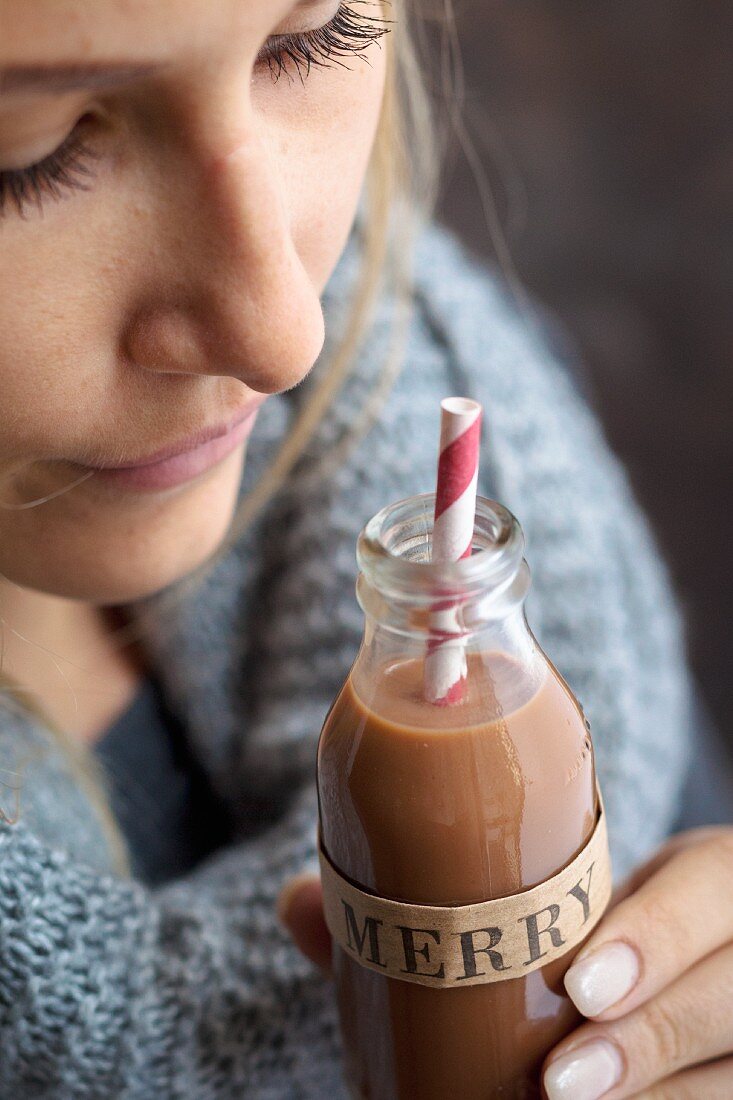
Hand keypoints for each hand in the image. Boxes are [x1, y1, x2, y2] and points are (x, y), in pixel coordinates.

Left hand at [278, 831, 732, 1098]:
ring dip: (655, 1097)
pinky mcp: (729, 1077)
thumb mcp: (547, 892)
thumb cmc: (590, 917)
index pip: (713, 893)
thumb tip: (301, 901)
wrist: (662, 958)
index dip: (661, 937)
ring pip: (730, 1075)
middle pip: (729, 998)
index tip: (584, 982)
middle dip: (650, 1039)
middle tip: (556, 1082)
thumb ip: (435, 894)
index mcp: (704, 882)